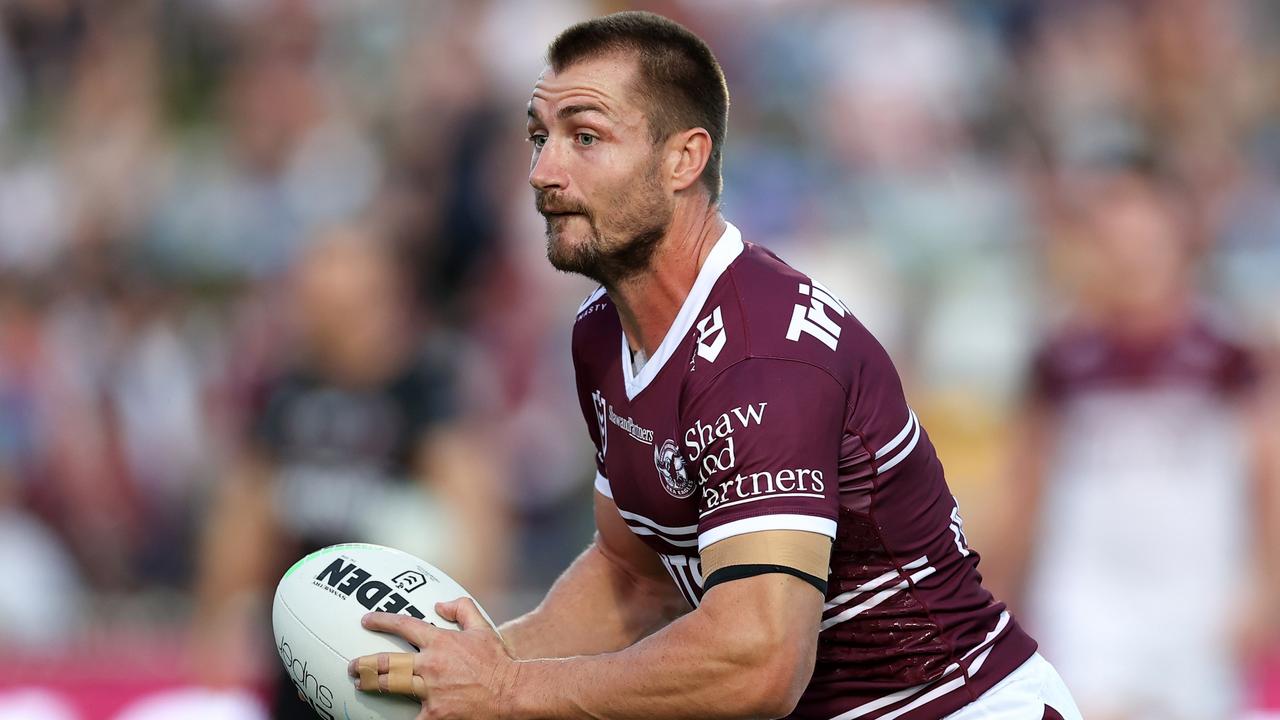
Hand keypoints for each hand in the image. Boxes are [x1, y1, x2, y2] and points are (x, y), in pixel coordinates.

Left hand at [349, 598, 518, 719]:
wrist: (512, 691)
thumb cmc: (498, 661)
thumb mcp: (483, 627)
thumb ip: (462, 609)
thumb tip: (440, 604)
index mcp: (441, 641)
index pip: (404, 626)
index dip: (382, 621)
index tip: (366, 620)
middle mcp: (431, 664)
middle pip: (387, 661)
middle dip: (365, 663)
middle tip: (353, 665)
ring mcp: (430, 690)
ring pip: (390, 685)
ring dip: (371, 684)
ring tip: (360, 684)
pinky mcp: (435, 714)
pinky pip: (410, 717)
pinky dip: (399, 715)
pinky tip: (384, 716)